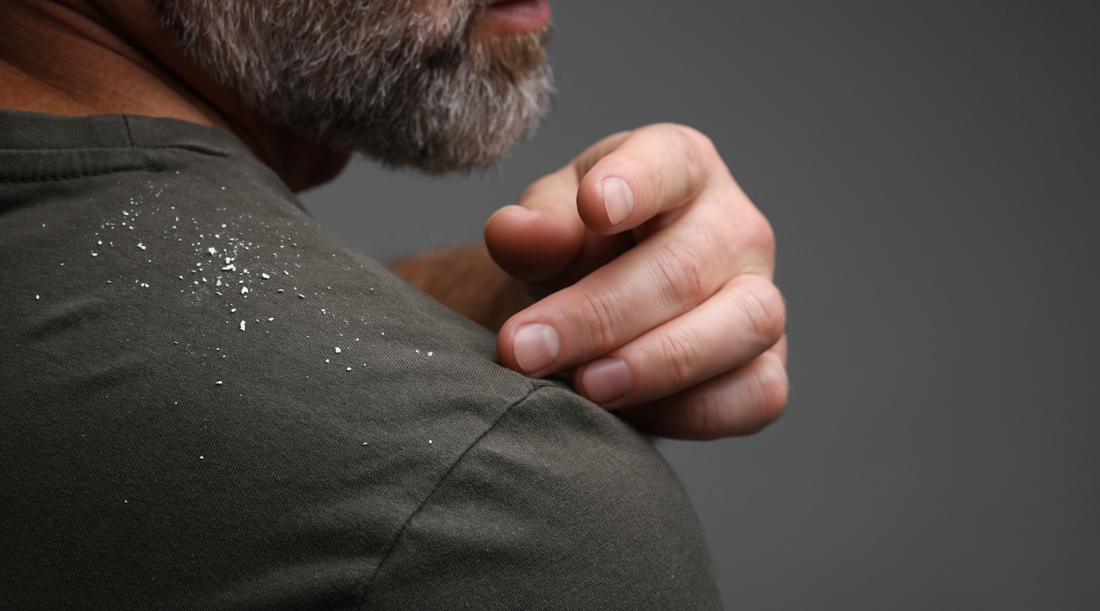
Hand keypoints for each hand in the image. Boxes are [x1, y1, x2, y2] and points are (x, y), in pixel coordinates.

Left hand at [485, 124, 787, 439]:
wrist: (601, 311)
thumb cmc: (581, 250)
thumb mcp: (546, 226)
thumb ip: (533, 228)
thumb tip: (515, 232)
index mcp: (681, 166)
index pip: (669, 161)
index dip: (635, 182)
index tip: (593, 207)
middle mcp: (736, 227)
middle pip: (686, 267)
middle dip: (599, 315)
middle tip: (524, 350)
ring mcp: (760, 298)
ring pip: (743, 327)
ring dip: (656, 364)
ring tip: (585, 386)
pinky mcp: (766, 368)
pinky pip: (756, 395)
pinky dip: (691, 412)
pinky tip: (626, 414)